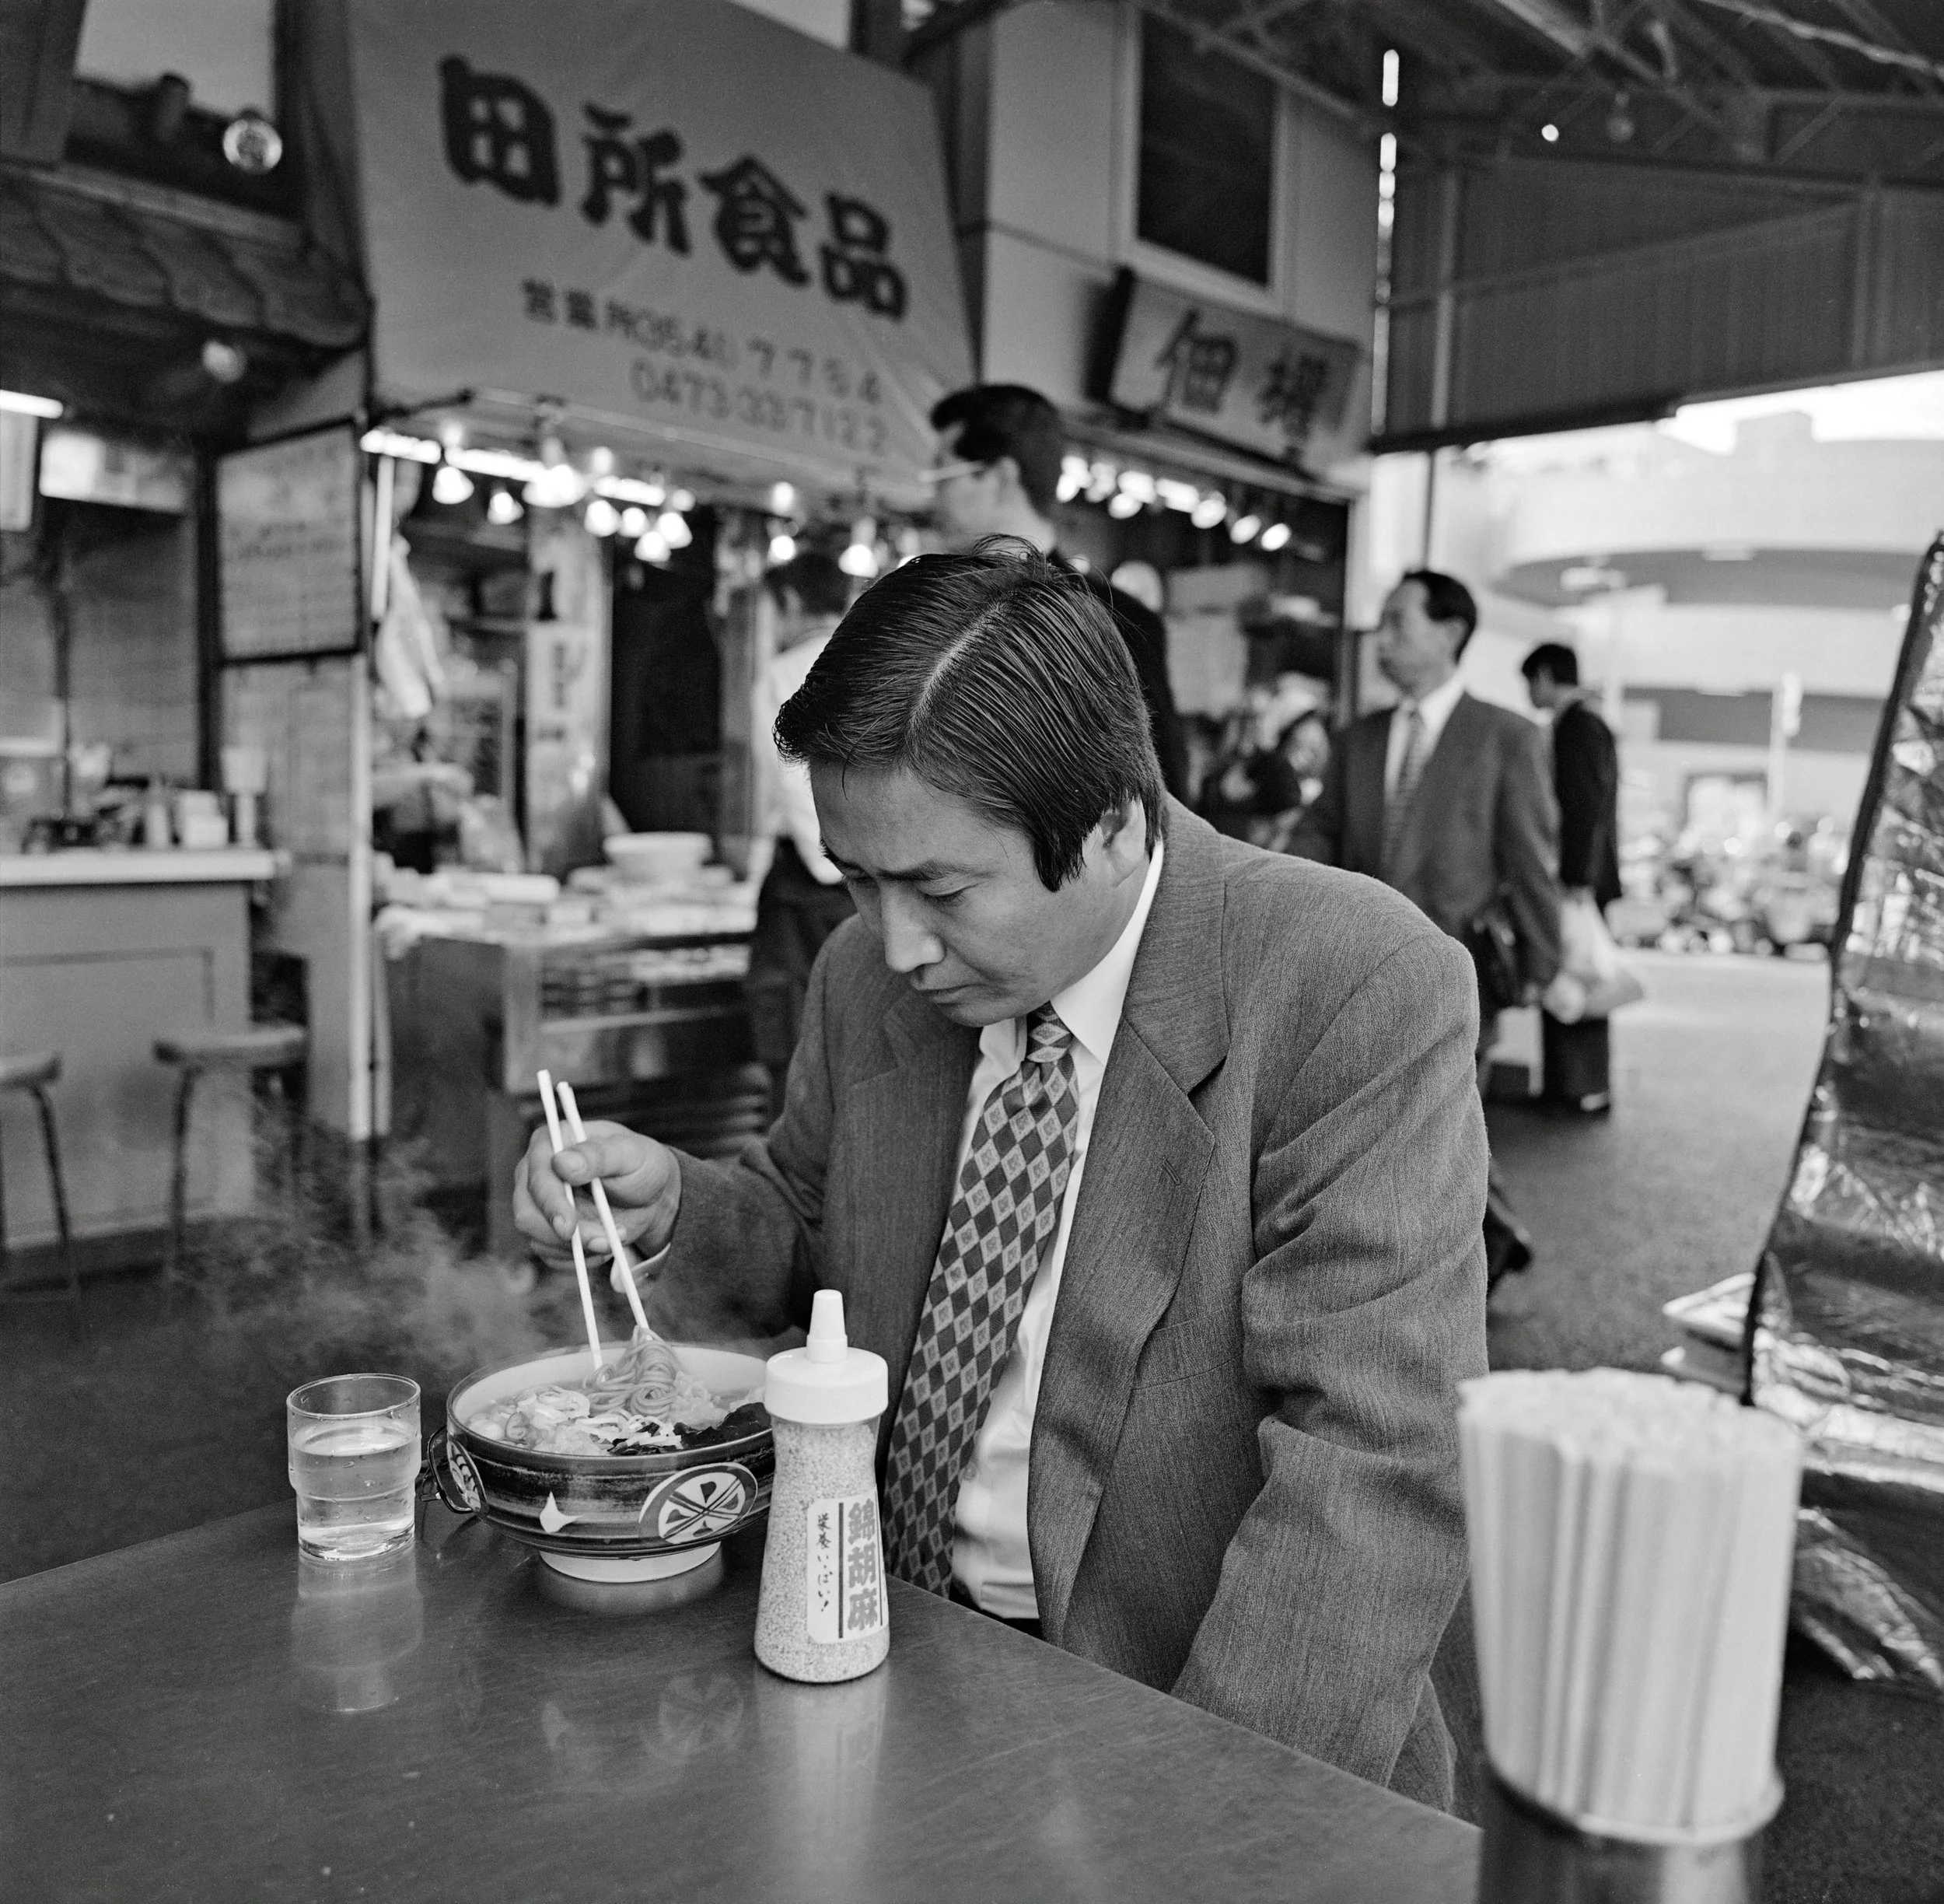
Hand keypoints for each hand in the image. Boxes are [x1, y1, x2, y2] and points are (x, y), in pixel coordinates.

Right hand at [513, 1120, 680, 1272]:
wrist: (649, 1196)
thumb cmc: (639, 1165)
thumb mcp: (630, 1154)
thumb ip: (598, 1155)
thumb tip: (562, 1163)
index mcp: (551, 1142)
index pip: (537, 1176)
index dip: (550, 1203)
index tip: (569, 1227)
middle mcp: (535, 1173)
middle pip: (527, 1212)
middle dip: (566, 1234)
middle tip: (605, 1242)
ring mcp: (537, 1204)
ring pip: (537, 1237)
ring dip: (577, 1247)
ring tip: (613, 1240)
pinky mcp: (545, 1230)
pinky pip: (550, 1254)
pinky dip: (579, 1257)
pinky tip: (603, 1244)